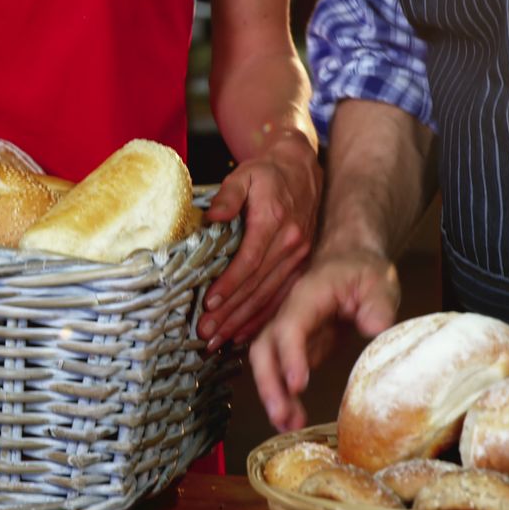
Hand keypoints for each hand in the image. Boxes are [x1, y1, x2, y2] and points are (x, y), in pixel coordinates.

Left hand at [198, 134, 320, 349]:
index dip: (229, 283)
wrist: (302, 169)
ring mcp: (300, 256)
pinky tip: (245, 333)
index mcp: (274, 221)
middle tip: (206, 333)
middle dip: (230, 312)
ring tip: (219, 340)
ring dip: (244, 321)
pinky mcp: (303, 264)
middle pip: (258, 284)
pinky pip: (282, 296)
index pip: (250, 259)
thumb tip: (213, 217)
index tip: (209, 302)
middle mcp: (291, 243)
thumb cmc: (267, 173)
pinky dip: (264, 318)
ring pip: (270, 295)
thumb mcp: (244, 175)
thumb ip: (228, 195)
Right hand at [249, 248, 399, 431]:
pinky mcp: (297, 349)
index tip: (299, 385)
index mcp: (307, 296)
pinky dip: (284, 397)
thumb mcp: (378, 281)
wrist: (351, 262)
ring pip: (267, 365)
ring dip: (273, 396)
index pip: (290, 326)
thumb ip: (377, 304)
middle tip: (282, 415)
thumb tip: (373, 328)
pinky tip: (293, 420)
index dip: (290, 356)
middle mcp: (289, 315)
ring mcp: (290, 333)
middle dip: (269, 383)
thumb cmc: (363, 271)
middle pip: (264, 349)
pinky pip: (282, 374)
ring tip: (288, 424)